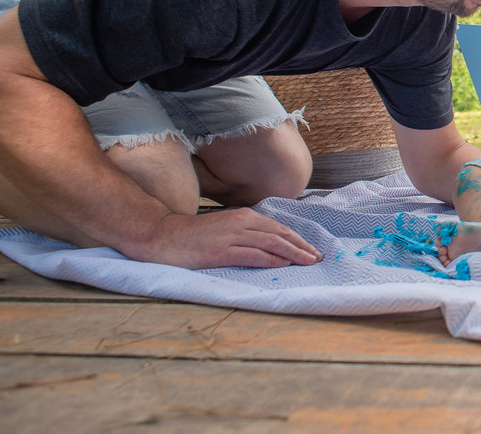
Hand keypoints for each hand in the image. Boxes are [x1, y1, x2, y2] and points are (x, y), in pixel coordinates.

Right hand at [125, 207, 322, 269]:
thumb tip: (269, 246)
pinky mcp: (220, 252)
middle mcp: (241, 223)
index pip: (278, 228)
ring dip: (293, 253)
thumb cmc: (195, 236)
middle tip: (318, 257)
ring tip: (308, 262)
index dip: (298, 239)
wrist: (162, 235)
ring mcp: (231, 237)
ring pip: (270, 244)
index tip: (312, 249)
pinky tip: (283, 265)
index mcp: (244, 216)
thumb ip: (246, 233)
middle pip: (280, 235)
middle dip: (302, 246)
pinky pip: (251, 255)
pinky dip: (270, 259)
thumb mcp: (226, 228)